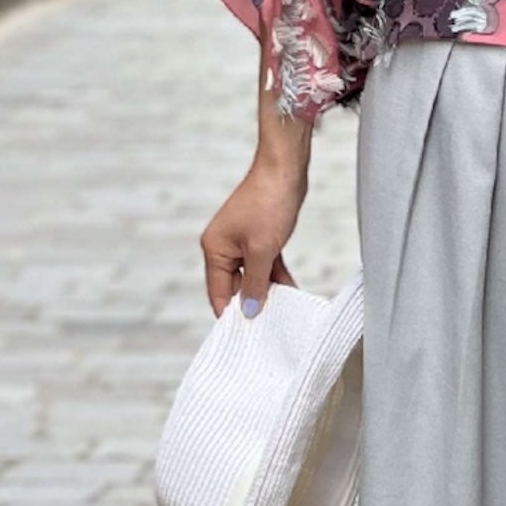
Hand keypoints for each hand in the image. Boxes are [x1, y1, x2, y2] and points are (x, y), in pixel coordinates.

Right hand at [201, 156, 305, 317]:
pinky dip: (277, 277)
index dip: (231, 313)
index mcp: (214, 249)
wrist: (285, 169)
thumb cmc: (269, 203)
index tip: (246, 336)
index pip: (218, 292)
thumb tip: (250, 310)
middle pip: (235, 286)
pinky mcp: (260, 237)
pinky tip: (291, 292)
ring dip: (268, 291)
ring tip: (283, 314)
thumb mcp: (263, 250)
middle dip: (252, 303)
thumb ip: (256, 283)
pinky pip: (265, 264)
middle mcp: (223, 246)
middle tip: (269, 328)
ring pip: (253, 276)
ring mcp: (242, 241)